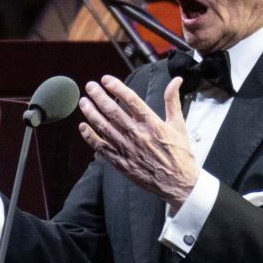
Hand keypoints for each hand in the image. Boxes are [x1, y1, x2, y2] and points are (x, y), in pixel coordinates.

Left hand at [79, 75, 198, 209]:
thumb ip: (172, 101)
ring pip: (104, 127)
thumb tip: (176, 80)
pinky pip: (101, 147)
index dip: (116, 87)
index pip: (130, 100)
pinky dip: (91, 137)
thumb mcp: (179, 125)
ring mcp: (127, 148)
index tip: (106, 79)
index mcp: (151, 123)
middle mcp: (137, 134)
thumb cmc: (180, 154)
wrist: (178, 183)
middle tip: (90, 86)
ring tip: (83, 102)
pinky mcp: (121, 162)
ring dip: (91, 113)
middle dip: (99, 96)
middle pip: (112, 111)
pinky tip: (83, 127)